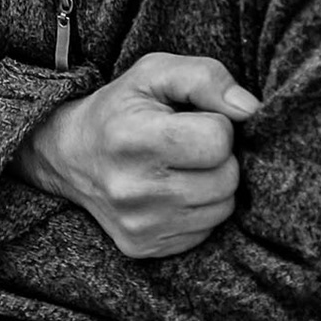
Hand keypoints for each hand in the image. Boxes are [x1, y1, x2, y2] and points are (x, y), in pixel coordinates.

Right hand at [15, 53, 259, 257]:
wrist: (69, 154)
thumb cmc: (121, 108)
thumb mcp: (155, 73)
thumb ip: (206, 77)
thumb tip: (251, 109)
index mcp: (134, 138)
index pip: (217, 140)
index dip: (216, 124)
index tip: (193, 119)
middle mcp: (132, 188)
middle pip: (226, 178)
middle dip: (219, 157)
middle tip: (190, 144)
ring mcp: (138, 223)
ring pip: (222, 208)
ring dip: (213, 184)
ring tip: (183, 167)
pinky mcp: (143, 247)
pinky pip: (205, 231)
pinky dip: (199, 210)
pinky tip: (173, 191)